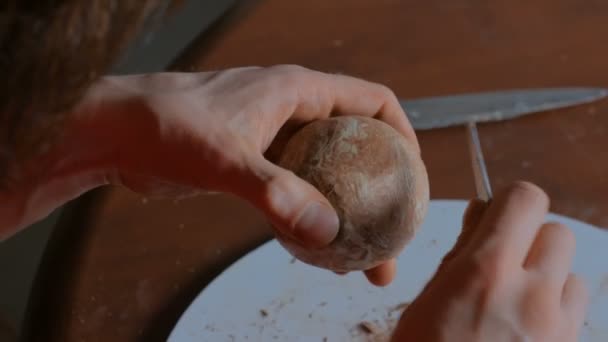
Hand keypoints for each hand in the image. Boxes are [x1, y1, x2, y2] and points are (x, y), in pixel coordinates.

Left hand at [35, 65, 415, 284]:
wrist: (115, 133)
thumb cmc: (163, 126)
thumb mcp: (224, 159)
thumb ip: (275, 193)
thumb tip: (324, 230)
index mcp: (296, 91)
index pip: (372, 100)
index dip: (402, 134)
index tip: (412, 177)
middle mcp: (291, 109)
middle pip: (355, 142)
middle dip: (380, 184)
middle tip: (393, 232)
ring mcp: (273, 135)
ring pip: (327, 168)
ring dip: (346, 205)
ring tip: (360, 252)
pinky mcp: (254, 160)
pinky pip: (298, 185)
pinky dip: (313, 211)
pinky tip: (316, 244)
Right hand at [392, 182, 587, 340]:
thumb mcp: (427, 303)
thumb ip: (460, 254)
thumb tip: (481, 214)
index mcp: (484, 273)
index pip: (524, 200)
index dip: (509, 204)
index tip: (495, 219)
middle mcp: (530, 295)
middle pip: (557, 232)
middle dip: (530, 240)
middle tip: (502, 264)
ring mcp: (558, 329)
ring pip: (574, 273)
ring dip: (548, 277)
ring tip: (516, 303)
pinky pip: (576, 311)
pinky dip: (556, 309)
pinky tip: (527, 329)